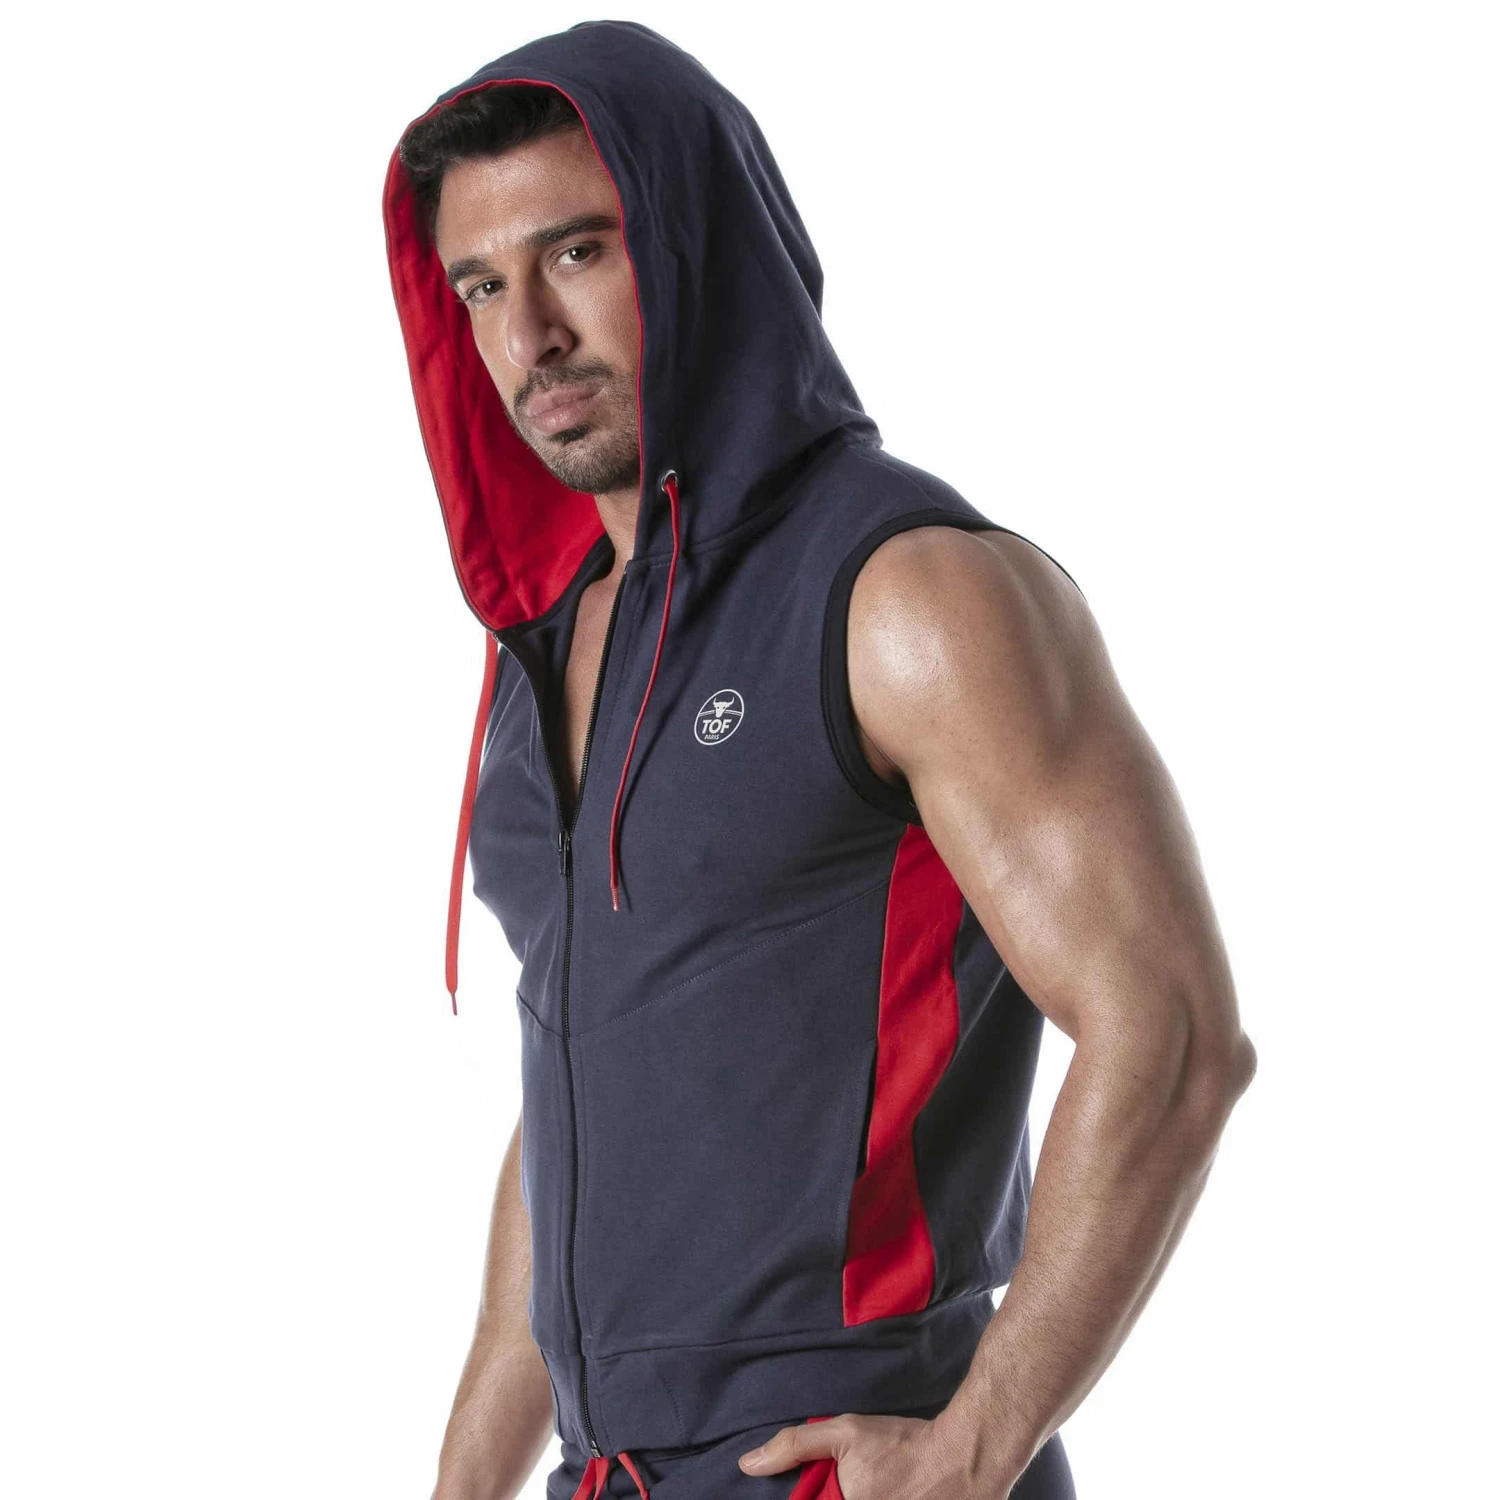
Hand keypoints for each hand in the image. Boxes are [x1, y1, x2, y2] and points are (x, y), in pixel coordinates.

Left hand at [737, 1412, 1015, 1499]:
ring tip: (880, 1484)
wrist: (963, 1459)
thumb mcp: (845, 1434)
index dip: (812, 1498)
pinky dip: (880, 1499)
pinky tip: (888, 1491)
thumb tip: (747, 1464)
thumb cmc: (901, 1446)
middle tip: (865, 1479)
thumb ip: (795, 1448)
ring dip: (864, 1494)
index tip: (825, 1490)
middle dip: (837, 1494)